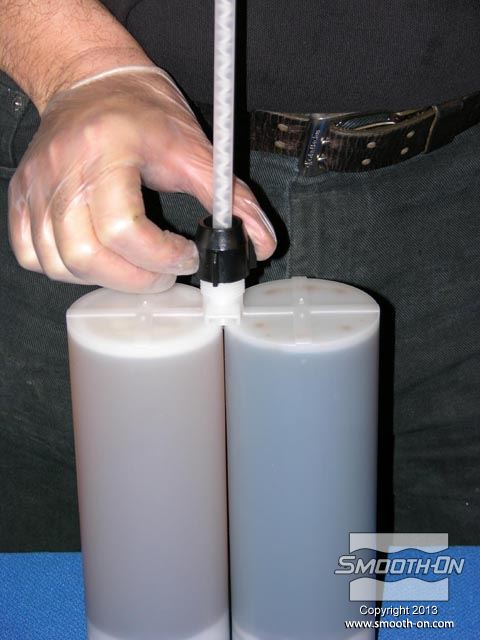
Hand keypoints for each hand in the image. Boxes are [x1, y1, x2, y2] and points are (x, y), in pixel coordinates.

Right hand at [8, 66, 276, 291]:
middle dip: (136, 280)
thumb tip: (262, 244)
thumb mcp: (195, 147)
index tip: (187, 257)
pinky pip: (32, 256)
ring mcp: (35, 186)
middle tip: (164, 275)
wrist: (93, 83)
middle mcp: (61, 169)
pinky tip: (98, 258)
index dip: (161, 258)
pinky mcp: (21, 198)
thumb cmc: (144, 111)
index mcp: (106, 149)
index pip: (124, 228)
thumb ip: (232, 198)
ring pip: (59, 264)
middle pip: (86, 255)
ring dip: (105, 279)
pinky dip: (67, 270)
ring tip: (135, 267)